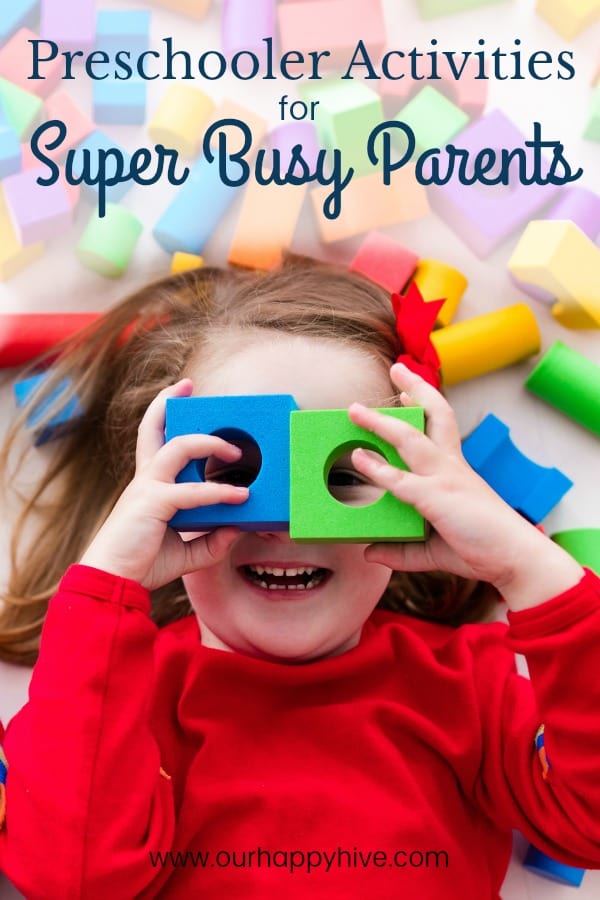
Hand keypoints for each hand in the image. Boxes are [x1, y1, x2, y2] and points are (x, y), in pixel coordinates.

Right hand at [80, 379, 247, 589]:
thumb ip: (211, 541)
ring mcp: (147, 487)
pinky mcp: (153, 503)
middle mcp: (145, 479)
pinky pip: (192, 491)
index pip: (155, 440)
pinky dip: (218, 492)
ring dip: (211, 443)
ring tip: (236, 452)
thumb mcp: (186, 553)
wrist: (111, 583)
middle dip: (169, 401)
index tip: (180, 395)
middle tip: (190, 386)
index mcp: (148, 485)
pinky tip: (240, 497)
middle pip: (153, 427)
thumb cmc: (141, 565)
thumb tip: (237, 528)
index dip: (163, 414)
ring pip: (179, 447)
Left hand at [349, 364, 583, 610]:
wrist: (516, 559)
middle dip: (416, 388)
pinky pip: (402, 480)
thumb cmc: (481, 549)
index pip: (441, 426)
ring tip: (355, 410)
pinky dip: (378, 469)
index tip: (409, 389)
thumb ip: (401, 550)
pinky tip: (359, 458)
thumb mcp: (433, 551)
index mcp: (456, 471)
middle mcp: (452, 466)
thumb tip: (369, 552)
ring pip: (410, 439)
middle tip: (396, 367)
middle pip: (435, 415)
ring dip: (381, 422)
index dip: (426, 403)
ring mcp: (445, 479)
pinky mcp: (438, 498)